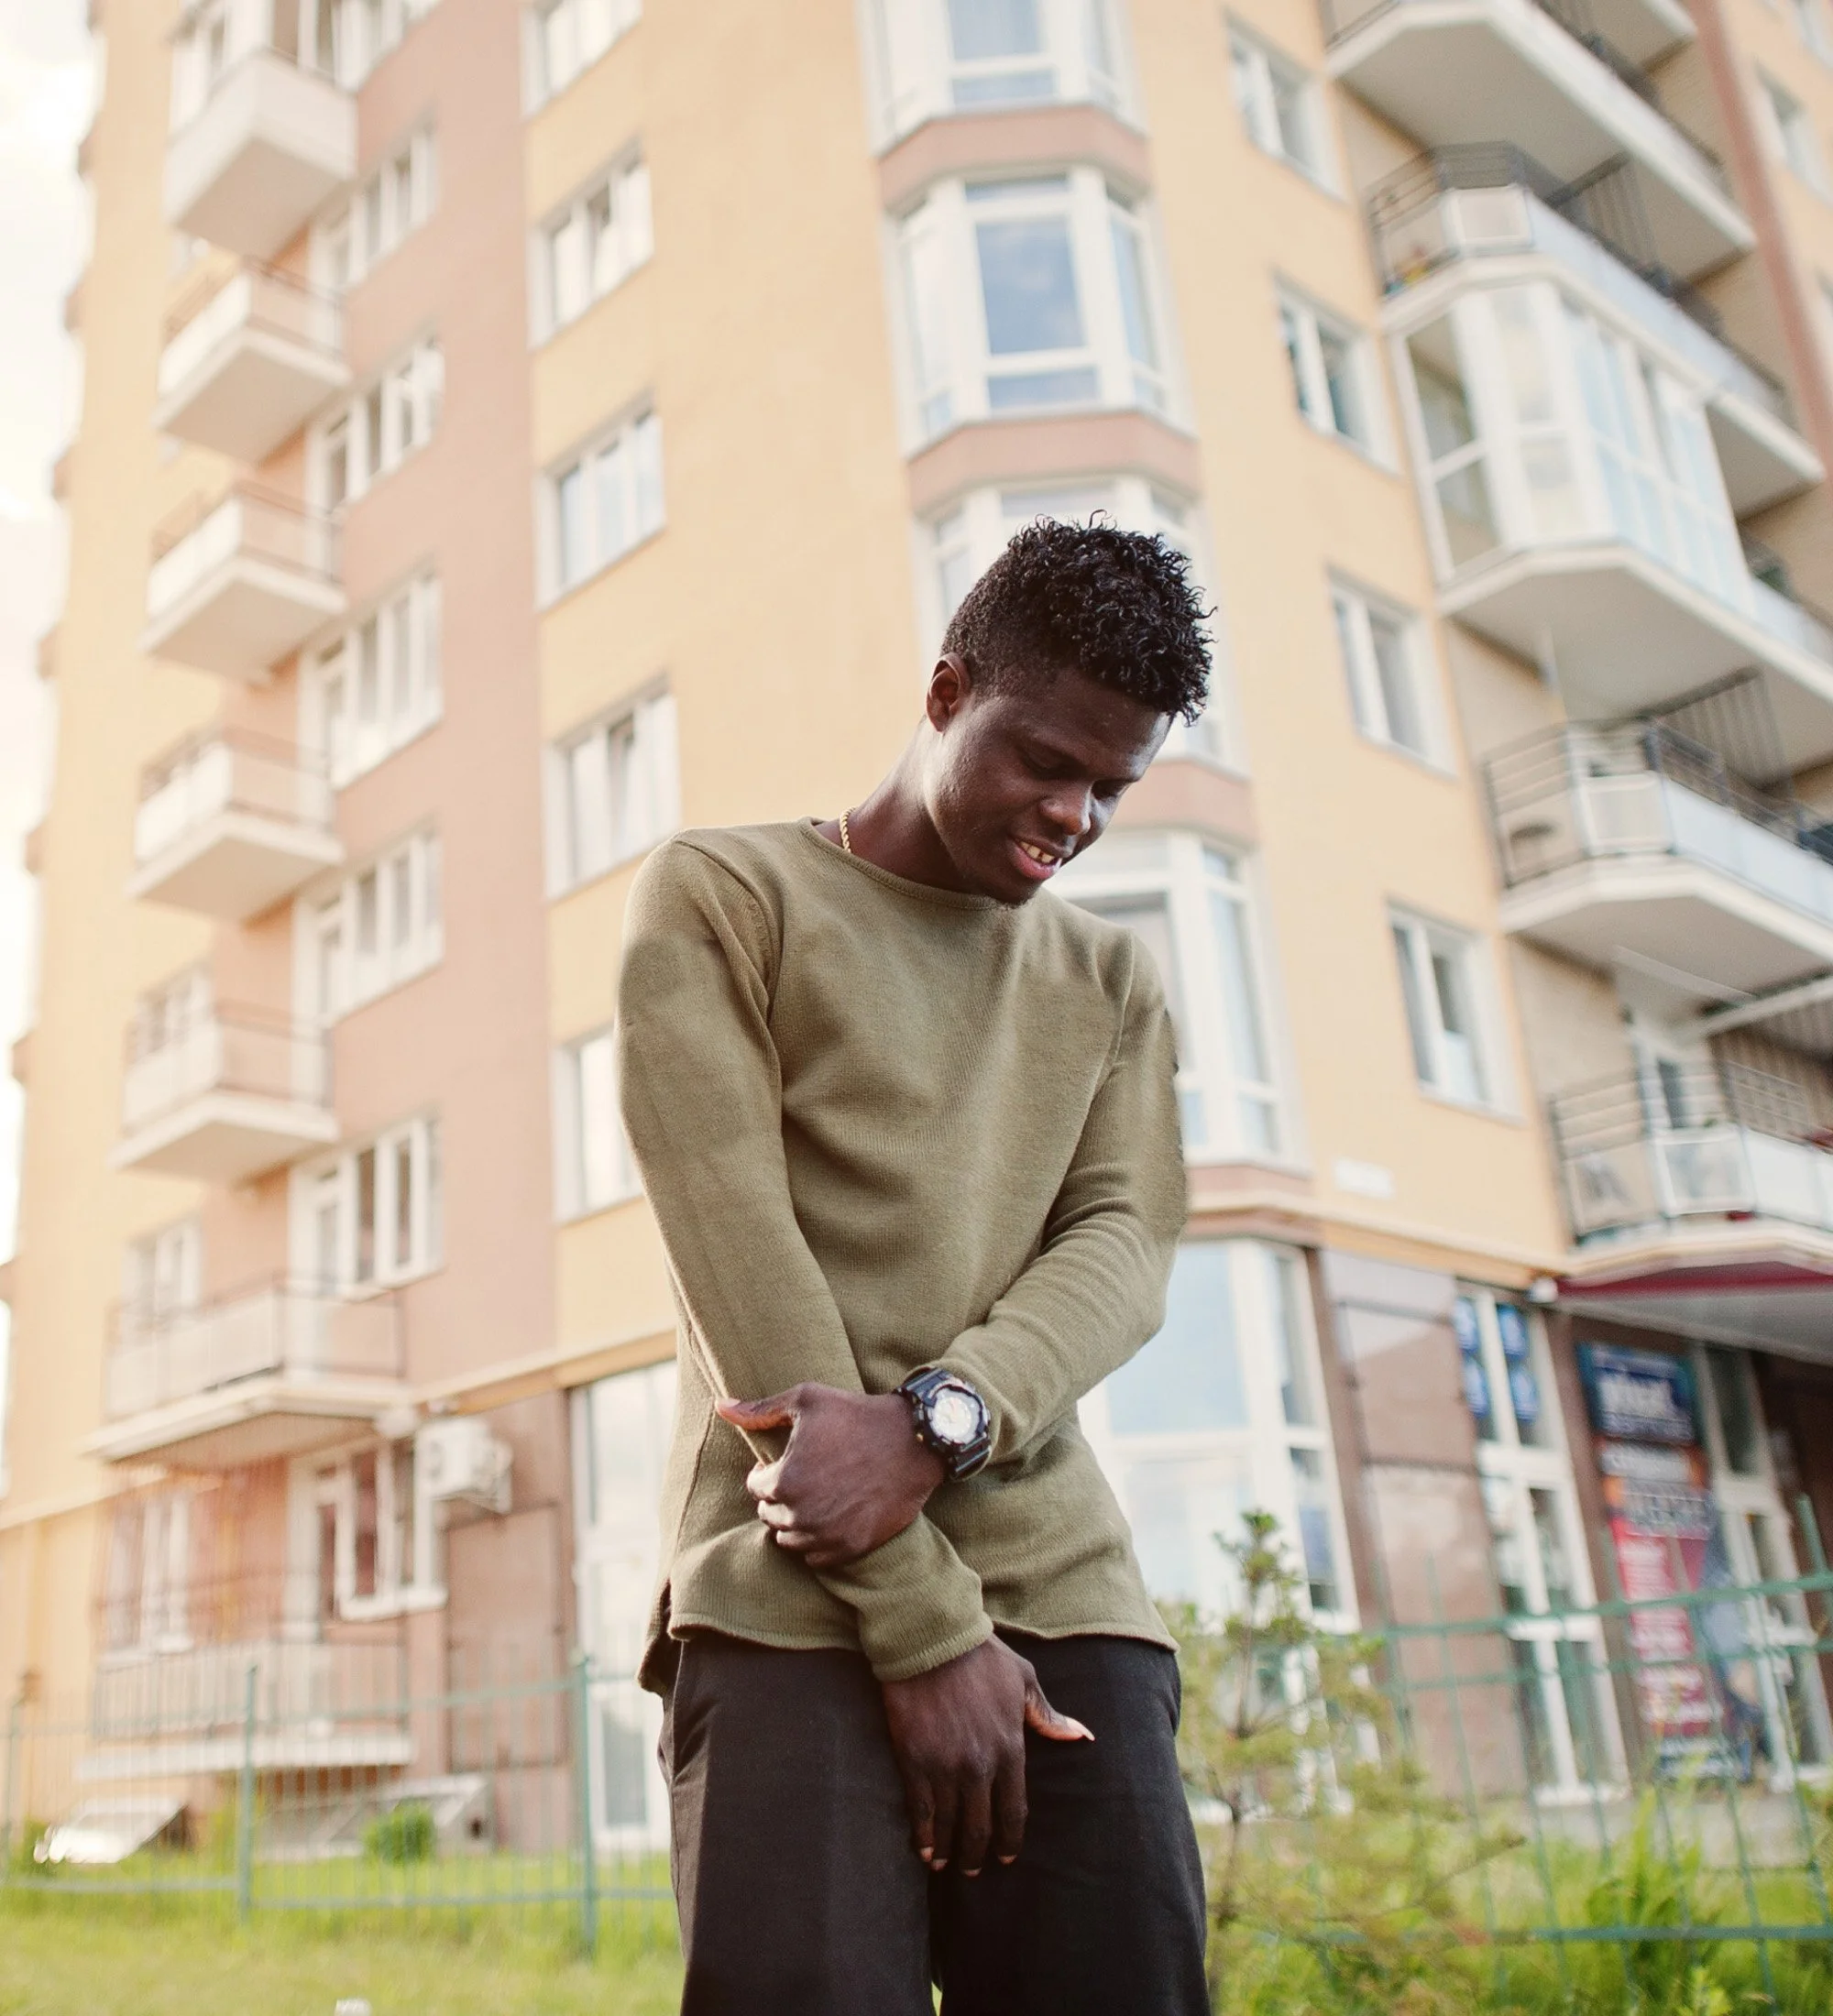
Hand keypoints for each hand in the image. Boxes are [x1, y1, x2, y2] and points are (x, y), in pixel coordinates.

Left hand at [716, 1384, 944, 1568]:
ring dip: (795, 1521)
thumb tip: (721, 1408)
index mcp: (785, 1480)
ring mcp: (827, 1535)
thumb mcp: (807, 1400)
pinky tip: (830, 1517)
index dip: (767, 1472)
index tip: (787, 1460)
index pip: (755, 1488)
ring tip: (815, 1497)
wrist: (915, 1441)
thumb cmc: (858, 1415)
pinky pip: (816, 1558)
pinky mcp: (852, 1548)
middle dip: (779, 1497)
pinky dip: (817, 1542)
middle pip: (769, 1515)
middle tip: (804, 1477)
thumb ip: (760, 1410)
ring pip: (789, 1540)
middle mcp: (801, 1514)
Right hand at [882, 1637, 1091, 1876]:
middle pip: (982, 1826)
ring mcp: (947, 1767)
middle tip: (974, 1869)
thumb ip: (1047, 1716)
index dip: (1010, 1837)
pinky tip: (924, 1851)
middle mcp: (981, 1766)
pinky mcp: (916, 1762)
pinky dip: (923, 1836)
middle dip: (978, 1853)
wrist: (932, 1640)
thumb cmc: (981, 1656)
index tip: (1006, 1855)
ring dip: (950, 1851)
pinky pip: (921, 1811)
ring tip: (946, 1866)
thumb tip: (1082, 1736)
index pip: (1015, 1809)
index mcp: (1011, 1748)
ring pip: (951, 1825)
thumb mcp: (1023, 1680)